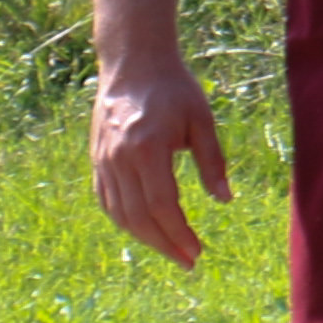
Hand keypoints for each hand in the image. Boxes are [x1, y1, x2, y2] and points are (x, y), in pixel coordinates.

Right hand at [91, 48, 232, 266]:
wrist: (133, 62)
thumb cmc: (173, 89)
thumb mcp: (202, 120)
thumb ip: (213, 162)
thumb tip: (224, 200)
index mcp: (148, 148)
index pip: (161, 206)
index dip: (178, 234)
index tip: (197, 252)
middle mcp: (120, 158)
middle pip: (138, 217)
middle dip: (164, 244)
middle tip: (188, 260)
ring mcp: (104, 159)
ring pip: (120, 213)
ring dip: (144, 238)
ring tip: (170, 249)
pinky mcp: (97, 158)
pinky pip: (106, 200)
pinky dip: (124, 220)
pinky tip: (143, 229)